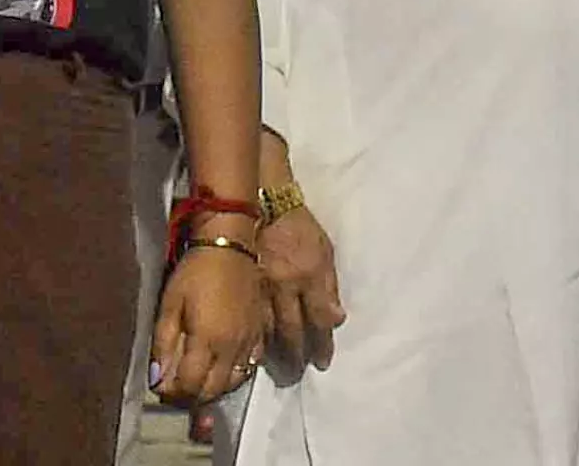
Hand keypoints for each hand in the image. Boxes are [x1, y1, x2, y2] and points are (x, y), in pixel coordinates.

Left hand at [152, 241, 272, 403]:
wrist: (231, 245)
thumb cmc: (196, 272)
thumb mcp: (171, 304)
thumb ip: (163, 345)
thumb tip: (156, 379)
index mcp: (209, 340)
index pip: (190, 385)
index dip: (172, 392)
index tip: (160, 386)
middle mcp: (232, 347)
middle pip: (212, 390)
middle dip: (191, 396)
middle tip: (175, 386)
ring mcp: (249, 342)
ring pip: (232, 383)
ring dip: (212, 388)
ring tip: (196, 378)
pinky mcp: (260, 333)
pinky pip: (249, 367)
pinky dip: (232, 375)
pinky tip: (220, 366)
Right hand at [257, 205, 347, 368]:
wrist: (263, 205)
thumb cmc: (299, 228)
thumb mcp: (325, 251)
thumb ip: (330, 286)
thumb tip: (337, 320)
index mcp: (309, 274)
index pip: (319, 319)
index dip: (322, 344)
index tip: (323, 362)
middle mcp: (285, 285)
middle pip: (293, 330)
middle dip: (298, 356)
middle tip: (300, 373)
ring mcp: (259, 288)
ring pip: (267, 330)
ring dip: (275, 353)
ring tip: (280, 369)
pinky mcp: (242, 287)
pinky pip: (248, 319)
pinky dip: (254, 337)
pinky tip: (256, 351)